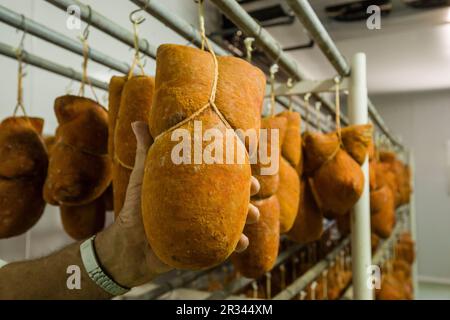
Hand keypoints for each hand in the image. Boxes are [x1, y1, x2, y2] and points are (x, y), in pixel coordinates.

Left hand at [95, 121, 259, 288]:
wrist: (130, 242)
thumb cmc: (138, 204)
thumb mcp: (143, 174)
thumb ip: (146, 148)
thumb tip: (136, 122)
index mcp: (197, 182)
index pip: (221, 167)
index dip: (237, 159)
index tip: (247, 150)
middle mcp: (207, 201)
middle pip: (237, 191)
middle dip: (251, 186)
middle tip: (254, 185)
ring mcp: (209, 222)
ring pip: (239, 217)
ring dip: (251, 214)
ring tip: (253, 214)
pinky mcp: (207, 244)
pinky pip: (229, 243)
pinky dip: (240, 243)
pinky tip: (242, 241)